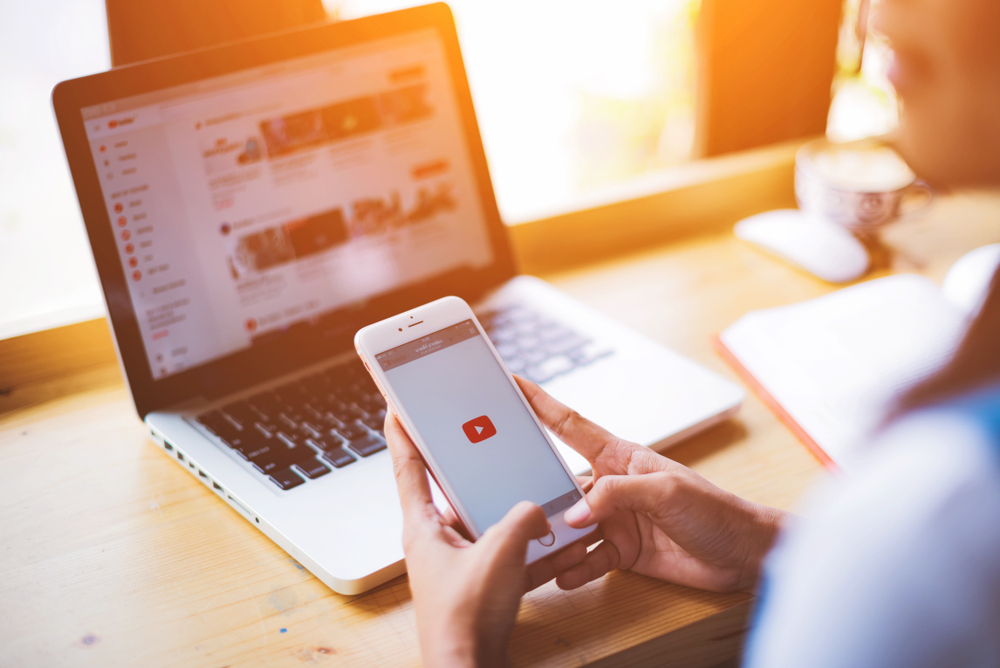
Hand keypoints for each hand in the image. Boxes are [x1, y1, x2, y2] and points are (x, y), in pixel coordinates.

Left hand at [384, 412, 588, 667]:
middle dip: (472, 465)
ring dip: (511, 511)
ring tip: (535, 495)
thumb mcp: (501, 553)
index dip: (402, 431)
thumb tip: (538, 511)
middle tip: (483, 438)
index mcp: (423, 525)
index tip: (399, 404)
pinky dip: (528, 547)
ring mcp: (457, 561)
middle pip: (452, 488)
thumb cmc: (465, 618)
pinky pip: (506, 552)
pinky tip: (553, 544)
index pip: (406, 465)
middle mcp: (436, 539)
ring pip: (486, 521)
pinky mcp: (479, 582)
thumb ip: (523, 519)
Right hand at [516, 376, 785, 592]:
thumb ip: (616, 496)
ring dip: (554, 539)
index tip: (512, 385)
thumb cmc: (715, 510)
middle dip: (536, 490)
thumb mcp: (665, 491)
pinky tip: (562, 576)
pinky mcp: (622, 552)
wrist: (743, 555)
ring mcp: (615, 520)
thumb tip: (573, 514)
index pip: (571, 426)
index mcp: (621, 457)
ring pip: (570, 527)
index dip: (541, 404)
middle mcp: (612, 486)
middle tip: (510, 497)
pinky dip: (573, 569)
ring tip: (537, 548)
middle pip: (561, 483)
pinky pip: (587, 560)